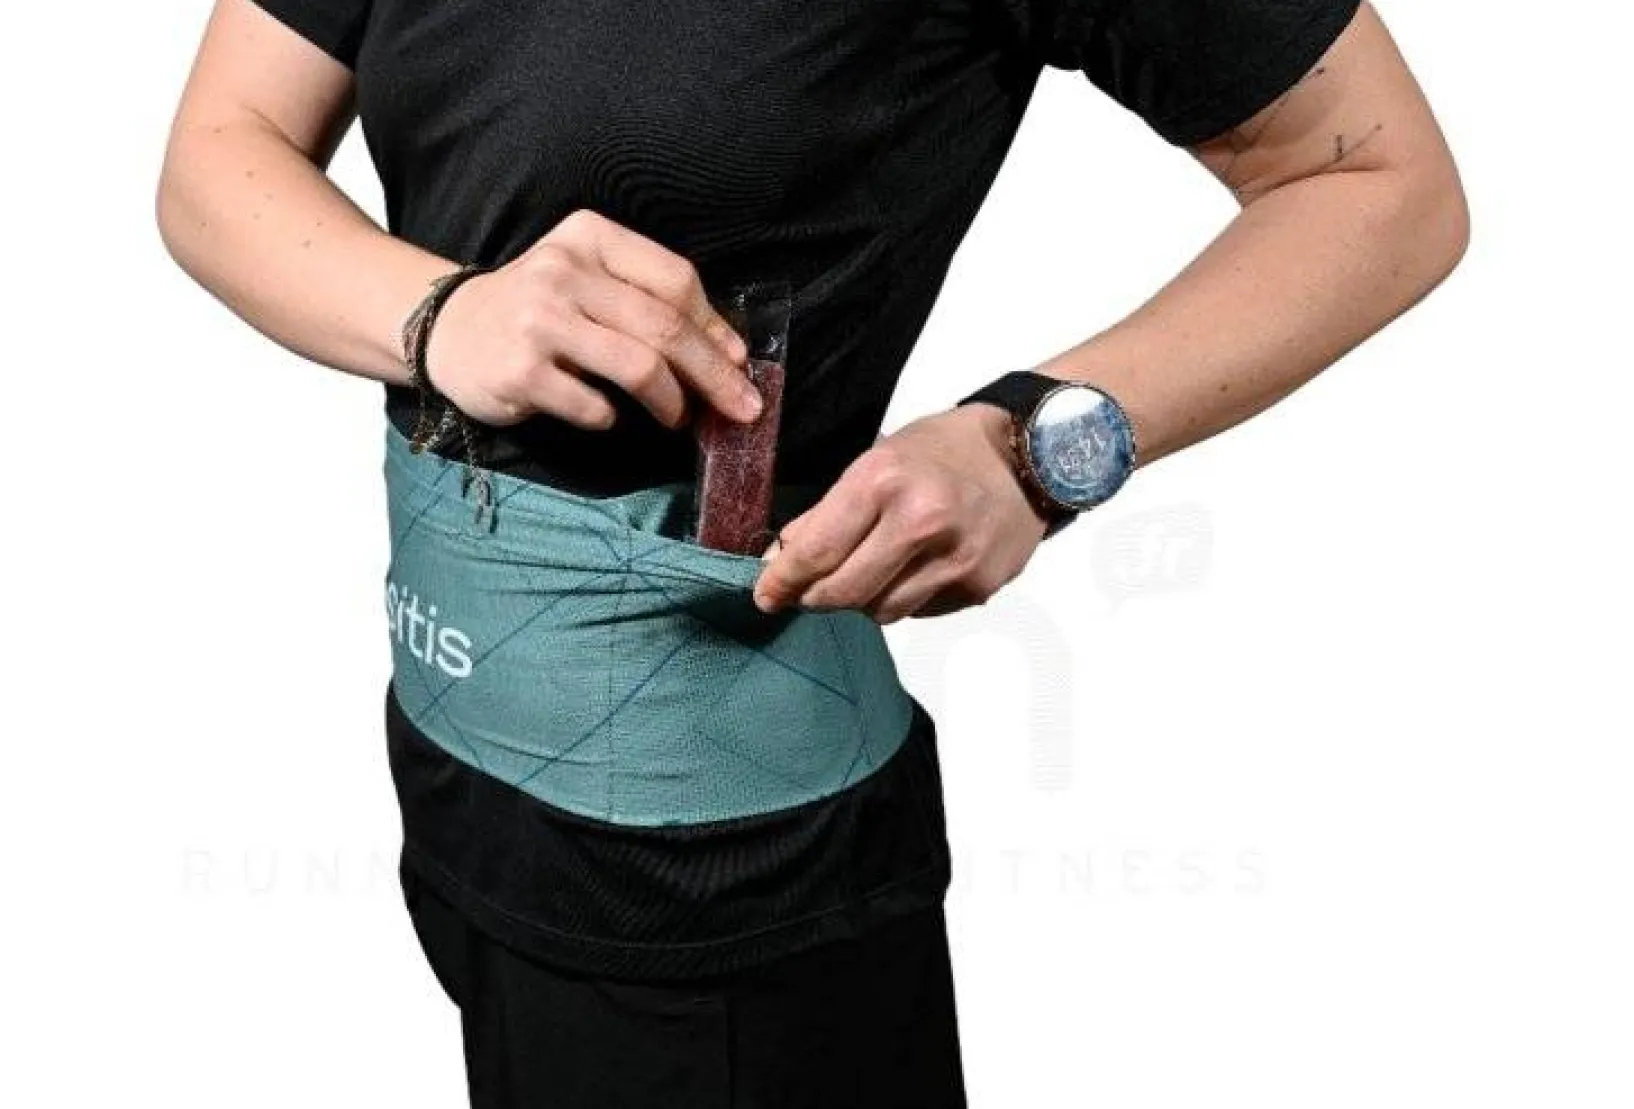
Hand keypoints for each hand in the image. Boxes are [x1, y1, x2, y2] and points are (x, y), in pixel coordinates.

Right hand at [421, 208, 762, 429]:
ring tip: (680, 418)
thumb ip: (651, 301)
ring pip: (638, 367)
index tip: (738, 363)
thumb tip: (729, 353)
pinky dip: (613, 418)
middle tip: (741, 408)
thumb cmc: (539, 308)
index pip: (675, 280)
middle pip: (665, 326)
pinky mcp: (520, 372)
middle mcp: (562, 271)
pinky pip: (594, 406)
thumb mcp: (590, 279)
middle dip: (714, 375)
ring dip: (672, 402)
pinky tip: (609, 415)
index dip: (715, 327)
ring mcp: (538, 321)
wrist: (448, 329)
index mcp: (589, 238)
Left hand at [752, 404, 1049, 623]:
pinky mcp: (978, 586)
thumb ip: (828, 514)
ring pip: (881, 611)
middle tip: (805, 594)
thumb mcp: (877, 461)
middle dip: (814, 598)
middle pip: (844, 593)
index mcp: (883, 481)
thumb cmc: (944, 451)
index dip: (782, 581)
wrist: (1030, 454)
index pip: (816, 550)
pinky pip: (920, 611)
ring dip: (861, 601)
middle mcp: (920, 522)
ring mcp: (954, 559)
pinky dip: (904, 599)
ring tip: (866, 573)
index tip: (765, 595)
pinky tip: (912, 572)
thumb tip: (780, 560)